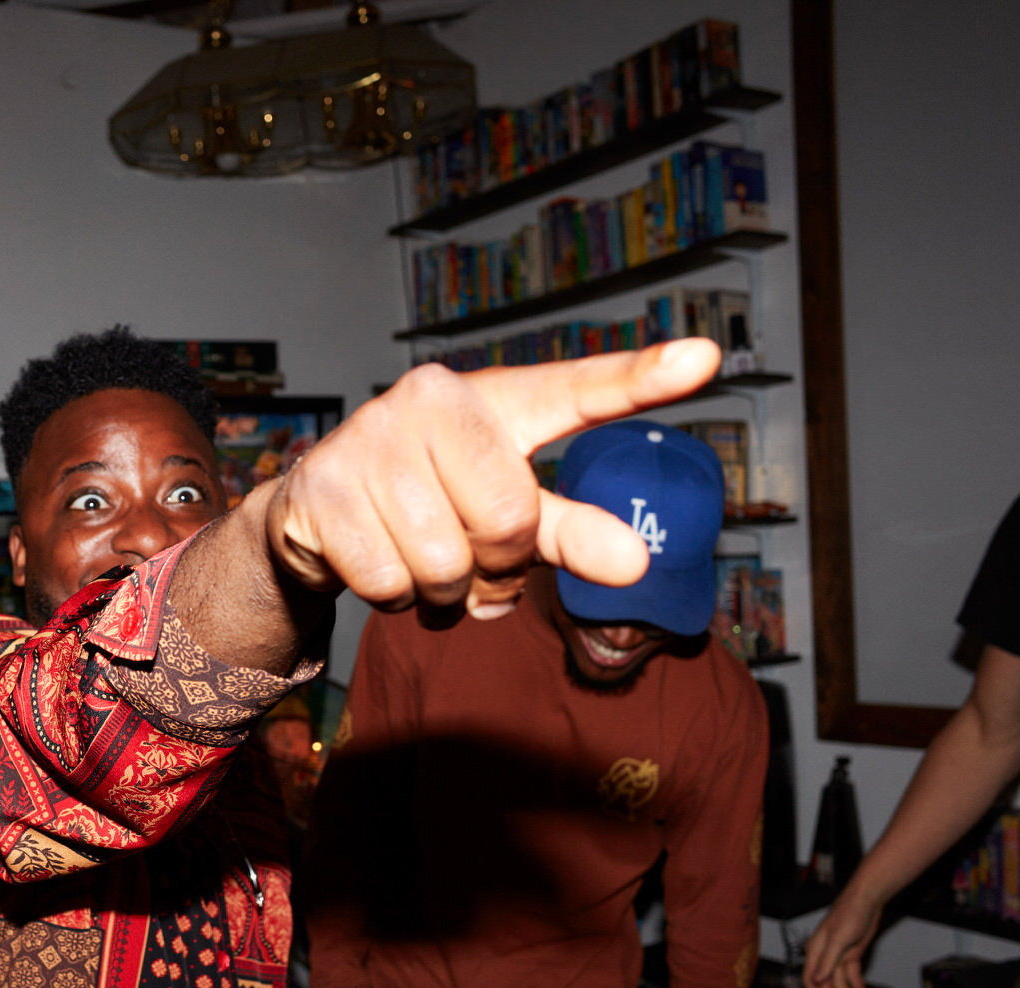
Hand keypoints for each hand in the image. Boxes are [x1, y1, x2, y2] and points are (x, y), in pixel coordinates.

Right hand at [264, 341, 719, 618]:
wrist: (313, 515)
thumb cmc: (430, 504)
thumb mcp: (506, 513)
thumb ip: (573, 531)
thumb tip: (636, 564)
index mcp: (493, 398)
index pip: (575, 389)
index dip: (641, 376)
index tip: (705, 357)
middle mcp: (430, 399)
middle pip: (509, 519)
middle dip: (496, 566)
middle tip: (472, 557)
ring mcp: (370, 439)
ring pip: (446, 563)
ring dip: (442, 592)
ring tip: (423, 562)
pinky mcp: (323, 489)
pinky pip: (391, 582)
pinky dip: (393, 598)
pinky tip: (380, 563)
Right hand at [803, 880, 886, 987]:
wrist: (867, 900)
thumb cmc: (849, 913)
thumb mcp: (840, 938)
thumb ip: (828, 960)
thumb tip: (817, 981)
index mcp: (816, 951)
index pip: (811, 980)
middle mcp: (825, 956)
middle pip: (829, 986)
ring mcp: (838, 956)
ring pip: (842, 984)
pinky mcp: (851, 954)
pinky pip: (853, 976)